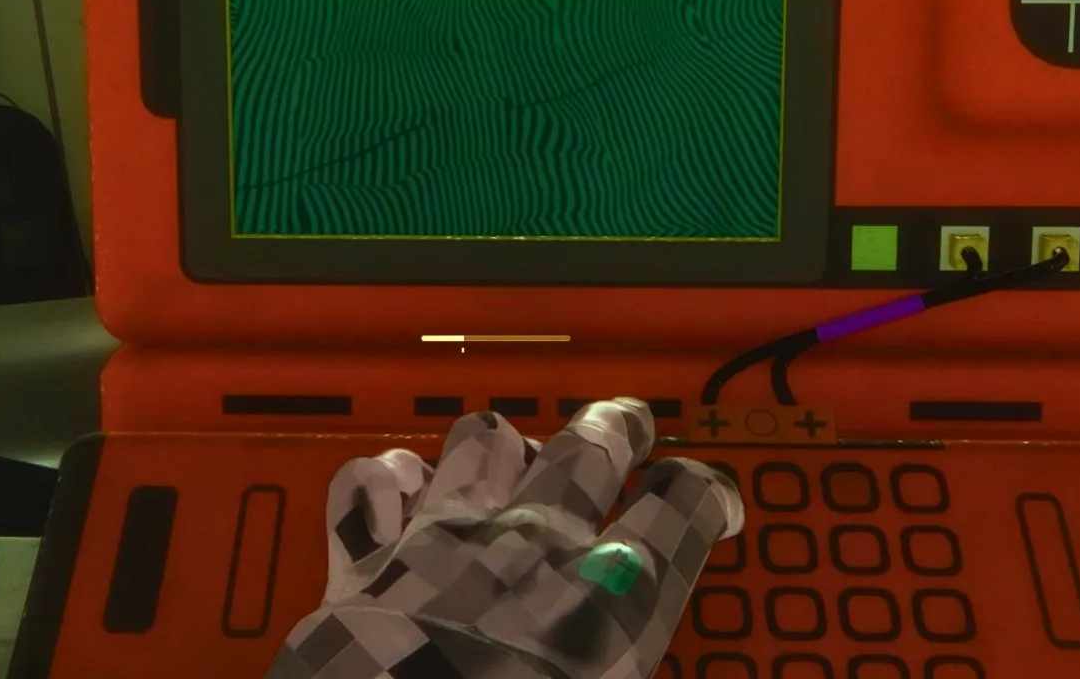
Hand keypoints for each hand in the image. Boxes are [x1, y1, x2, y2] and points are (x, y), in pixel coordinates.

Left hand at [270, 398, 744, 678]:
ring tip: (517, 447)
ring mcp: (442, 543)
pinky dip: (389, 479)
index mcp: (609, 606)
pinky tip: (401, 486)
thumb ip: (620, 661)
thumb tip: (618, 653)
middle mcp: (531, 552)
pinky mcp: (365, 562)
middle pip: (590, 448)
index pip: (682, 508)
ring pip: (484, 440)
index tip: (713, 501)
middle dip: (616, 428)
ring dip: (506, 442)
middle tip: (628, 425)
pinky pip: (375, 483)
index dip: (707, 494)